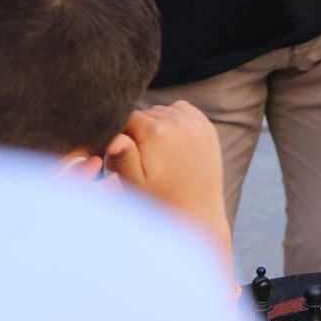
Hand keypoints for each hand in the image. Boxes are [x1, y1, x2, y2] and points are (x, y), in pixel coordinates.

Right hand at [104, 101, 232, 268]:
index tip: (125, 156)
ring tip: (158, 153)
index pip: (126, 118)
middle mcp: (178, 122)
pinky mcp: (207, 127)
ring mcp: (196, 123)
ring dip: (157, 125)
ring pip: (163, 111)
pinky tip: (173, 142)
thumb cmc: (161, 200)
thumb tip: (113, 137)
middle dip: (138, 132)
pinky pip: (182, 110)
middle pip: (145, 113)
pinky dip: (175, 119)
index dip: (120, 136)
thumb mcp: (135, 181)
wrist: (198, 211)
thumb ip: (123, 155)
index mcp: (156, 132)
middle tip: (142, 159)